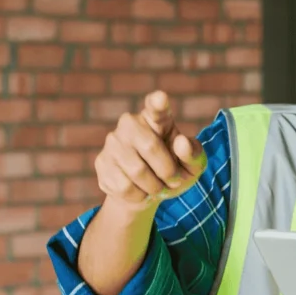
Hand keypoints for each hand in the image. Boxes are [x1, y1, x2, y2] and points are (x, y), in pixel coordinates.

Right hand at [94, 90, 207, 216]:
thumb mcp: (192, 166)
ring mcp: (113, 141)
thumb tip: (181, 143)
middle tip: (173, 180)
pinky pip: (124, 186)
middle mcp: (131, 123)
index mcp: (158, 119)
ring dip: (154, 187)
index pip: (156, 106)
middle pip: (150, 146)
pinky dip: (139, 196)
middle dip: (167, 171)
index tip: (161, 98)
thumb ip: (193, 153)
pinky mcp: (102, 162)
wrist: (147, 192)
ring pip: (136, 171)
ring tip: (157, 186)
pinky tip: (140, 191)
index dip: (158, 103)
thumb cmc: (174, 171)